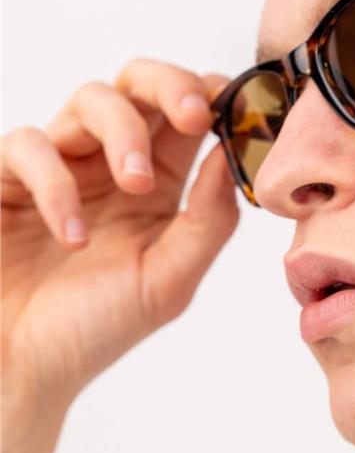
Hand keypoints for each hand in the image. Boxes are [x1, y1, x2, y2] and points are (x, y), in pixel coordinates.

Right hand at [1, 59, 239, 421]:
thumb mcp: (169, 280)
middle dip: (171, 84)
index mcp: (157, 183)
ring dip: (123, 132)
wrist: (20, 369)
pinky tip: (73, 236)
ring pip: (91, 98)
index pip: (186, 114)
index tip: (232, 108)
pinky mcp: (7, 179)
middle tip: (193, 115)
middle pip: (139, 83)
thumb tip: (233, 155)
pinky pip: (30, 146)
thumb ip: (209, 220)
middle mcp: (108, 164)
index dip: (211, 97)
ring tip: (135, 187)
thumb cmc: (93, 329)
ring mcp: (58, 166)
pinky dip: (56, 184)